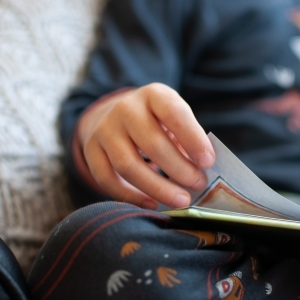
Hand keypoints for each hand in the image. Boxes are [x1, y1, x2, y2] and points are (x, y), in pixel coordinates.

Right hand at [78, 83, 215, 209]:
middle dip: (179, 169)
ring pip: (128, 165)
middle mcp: (125, 108)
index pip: (174, 113)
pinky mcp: (91, 151)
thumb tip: (202, 171)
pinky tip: (153, 204)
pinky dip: (131, 196)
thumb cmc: (157, 121)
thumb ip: (188, 138)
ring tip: (181, 200)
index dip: (192, 139)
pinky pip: (108, 179)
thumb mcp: (174, 118)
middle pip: (152, 144)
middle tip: (198, 184)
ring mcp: (104, 129)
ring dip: (158, 187)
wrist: (116, 115)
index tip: (208, 162)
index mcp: (153, 95)